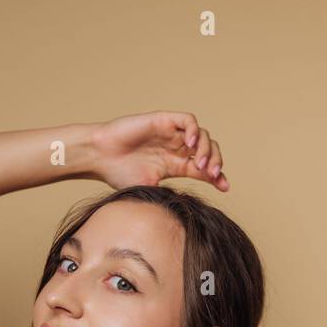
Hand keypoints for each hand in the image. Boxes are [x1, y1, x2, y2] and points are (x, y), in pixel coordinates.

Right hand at [91, 111, 228, 191]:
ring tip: (201, 164)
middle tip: (214, 174)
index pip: (204, 170)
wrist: (100, 157)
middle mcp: (176, 148)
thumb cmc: (118, 174)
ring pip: (202, 135)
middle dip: (216, 162)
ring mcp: (171, 134)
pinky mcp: (164, 120)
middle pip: (208, 151)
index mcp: (175, 166)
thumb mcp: (149, 188)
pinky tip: (190, 146)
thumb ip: (168, 193)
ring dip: (207, 149)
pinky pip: (188, 121)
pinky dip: (195, 131)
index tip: (225, 187)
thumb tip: (187, 206)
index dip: (217, 177)